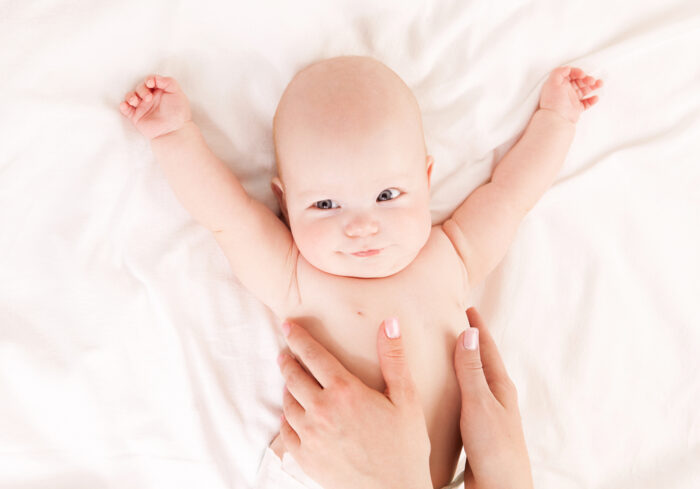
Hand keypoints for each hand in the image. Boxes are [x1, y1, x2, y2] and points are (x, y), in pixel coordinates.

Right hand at [119, 74, 191, 139]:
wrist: (174, 131)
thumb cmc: (178, 113)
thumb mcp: (177, 93)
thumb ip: (168, 82)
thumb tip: (155, 78)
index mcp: (159, 91)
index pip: (150, 81)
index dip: (148, 79)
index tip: (151, 83)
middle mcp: (150, 98)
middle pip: (140, 87)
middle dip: (142, 90)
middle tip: (148, 98)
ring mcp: (142, 107)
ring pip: (130, 96)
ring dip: (131, 96)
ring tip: (136, 102)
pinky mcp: (136, 117)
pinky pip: (125, 109)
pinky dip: (123, 106)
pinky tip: (126, 106)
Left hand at [276, 318, 432, 488]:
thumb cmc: (405, 447)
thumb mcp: (406, 399)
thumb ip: (394, 359)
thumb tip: (390, 323)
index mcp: (345, 391)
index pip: (313, 355)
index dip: (298, 338)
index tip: (287, 325)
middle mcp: (321, 411)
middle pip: (293, 377)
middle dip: (287, 361)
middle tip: (285, 353)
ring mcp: (310, 437)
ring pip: (287, 403)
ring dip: (287, 388)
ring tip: (290, 382)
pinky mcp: (306, 459)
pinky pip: (286, 432)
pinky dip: (286, 417)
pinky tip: (291, 414)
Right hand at [455, 308, 532, 488]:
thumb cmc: (495, 449)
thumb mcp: (480, 404)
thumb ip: (472, 370)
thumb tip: (469, 333)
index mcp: (500, 387)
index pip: (486, 348)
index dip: (477, 327)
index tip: (467, 307)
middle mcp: (497, 397)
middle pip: (482, 361)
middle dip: (470, 341)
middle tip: (455, 322)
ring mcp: (488, 414)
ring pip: (474, 380)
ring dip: (462, 363)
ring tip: (446, 351)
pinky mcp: (477, 430)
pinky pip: (466, 398)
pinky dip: (456, 386)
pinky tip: (444, 392)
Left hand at [538, 66, 602, 123]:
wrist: (557, 119)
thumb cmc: (554, 103)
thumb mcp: (552, 82)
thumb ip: (559, 72)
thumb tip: (567, 68)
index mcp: (559, 84)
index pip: (570, 74)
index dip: (577, 72)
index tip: (582, 74)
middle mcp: (565, 91)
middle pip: (579, 81)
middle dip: (587, 79)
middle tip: (592, 80)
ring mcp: (571, 100)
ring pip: (584, 90)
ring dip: (593, 86)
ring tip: (599, 84)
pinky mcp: (576, 108)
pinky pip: (586, 103)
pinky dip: (592, 100)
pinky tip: (595, 97)